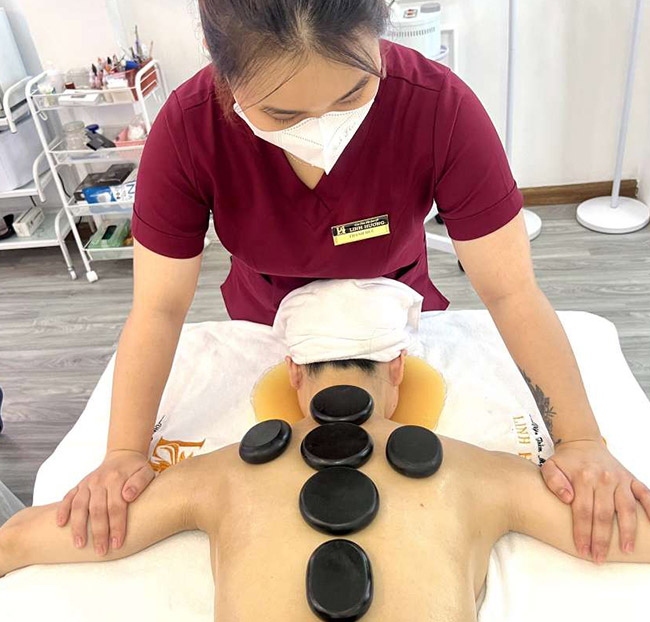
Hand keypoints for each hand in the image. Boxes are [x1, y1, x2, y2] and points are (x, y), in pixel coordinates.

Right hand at [54, 449, 154, 555]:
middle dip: (98, 532)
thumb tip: (128, 496)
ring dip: (78, 526)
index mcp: (117, 479)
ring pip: (79, 505)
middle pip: (97, 509)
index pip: (116, 506)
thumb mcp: (146, 472)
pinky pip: (68, 497)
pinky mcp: (79, 485)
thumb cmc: (136, 468)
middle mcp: (100, 481)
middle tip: (101, 551)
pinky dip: (62, 510)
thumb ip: (140, 483)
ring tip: (80, 544)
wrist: (123, 455)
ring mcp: (88, 483)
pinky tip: (60, 524)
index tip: (117, 543)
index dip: (116, 526)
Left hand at [541, 439, 649, 562]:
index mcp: (583, 477)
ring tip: (627, 550)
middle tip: (599, 558)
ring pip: (627, 509)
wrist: (582, 442)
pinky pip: (646, 495)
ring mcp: (620, 479)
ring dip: (628, 531)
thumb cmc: (566, 460)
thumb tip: (567, 498)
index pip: (583, 511)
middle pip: (604, 514)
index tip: (582, 550)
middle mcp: (604, 478)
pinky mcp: (632, 479)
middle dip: (602, 539)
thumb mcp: (550, 467)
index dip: (583, 533)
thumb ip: (553, 481)